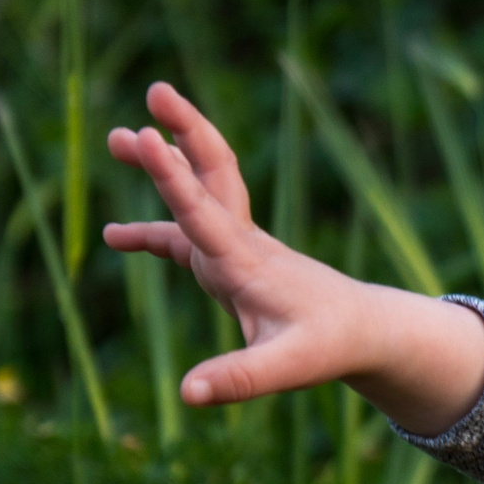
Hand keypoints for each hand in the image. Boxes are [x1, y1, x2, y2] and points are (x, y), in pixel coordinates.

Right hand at [106, 82, 483, 433]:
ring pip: (202, 191)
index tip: (142, 134)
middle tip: (156, 89)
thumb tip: (186, 394)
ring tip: (117, 136)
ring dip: (164, 164)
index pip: (203, 209)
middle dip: (185, 130)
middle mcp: (243, 244)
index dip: (170, 176)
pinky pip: (187, 236)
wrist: (369, 332)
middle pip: (213, 172)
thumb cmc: (332, 346)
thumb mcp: (288, 368)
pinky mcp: (235, 262)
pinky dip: (153, 231)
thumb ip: (239, 379)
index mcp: (248, 261)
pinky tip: (114, 236)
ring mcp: (239, 248)